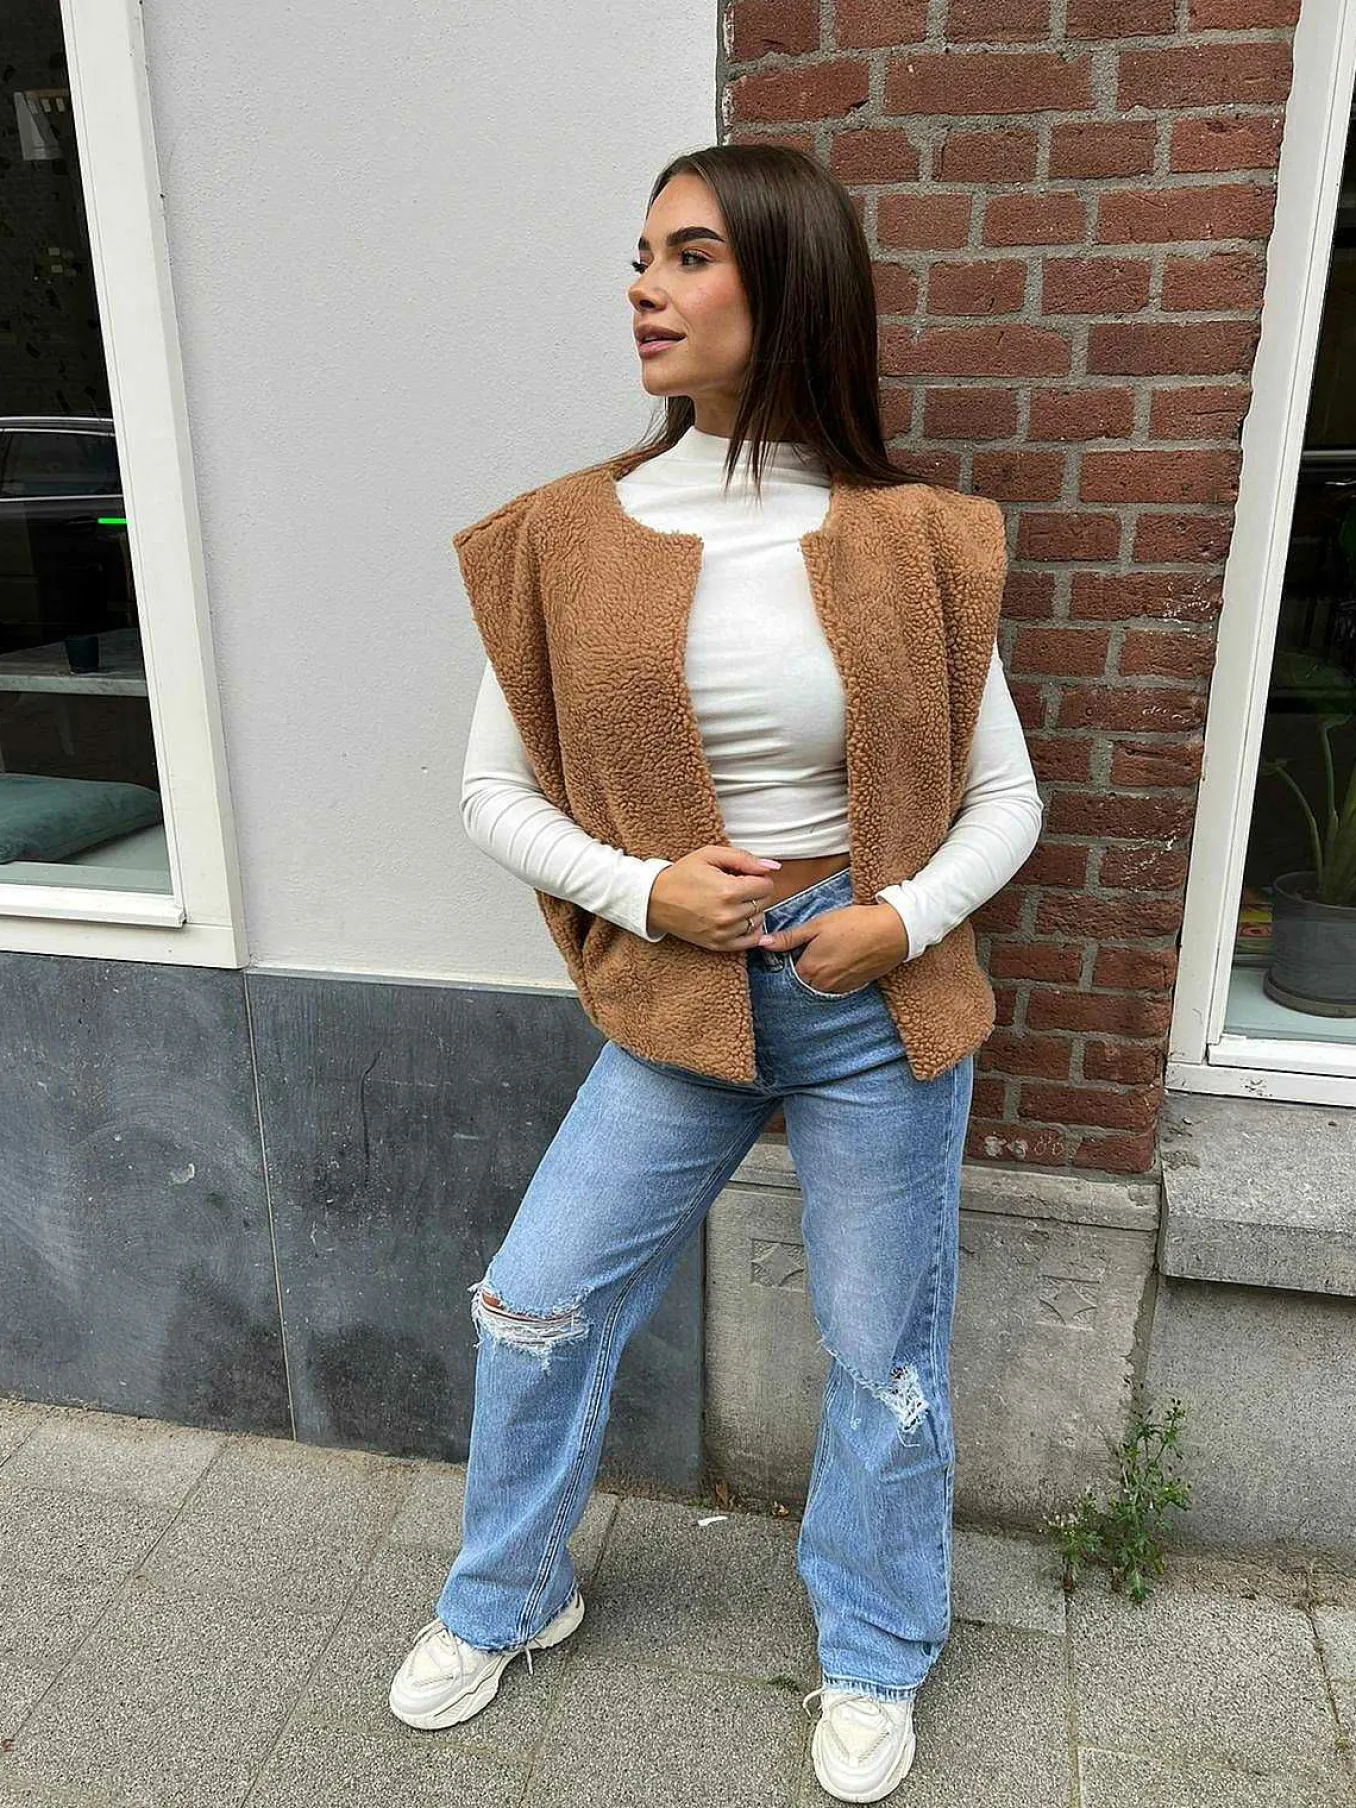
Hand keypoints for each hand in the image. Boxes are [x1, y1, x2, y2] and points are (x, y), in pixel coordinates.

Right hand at [646, 844, 782, 948]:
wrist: (655, 900)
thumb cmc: (683, 874)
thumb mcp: (710, 855)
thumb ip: (744, 859)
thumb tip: (773, 867)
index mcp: (728, 891)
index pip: (766, 885)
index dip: (757, 877)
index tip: (742, 875)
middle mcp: (728, 915)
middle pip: (764, 903)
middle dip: (755, 893)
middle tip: (735, 887)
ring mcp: (723, 932)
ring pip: (759, 920)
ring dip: (751, 910)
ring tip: (731, 902)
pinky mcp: (718, 944)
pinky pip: (751, 941)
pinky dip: (750, 930)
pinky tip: (738, 919)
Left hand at [756, 902, 908, 993]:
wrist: (892, 931)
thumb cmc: (854, 924)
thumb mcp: (817, 925)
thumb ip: (789, 937)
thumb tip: (762, 942)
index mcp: (809, 969)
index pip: (786, 971)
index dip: (790, 957)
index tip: (795, 946)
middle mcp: (822, 985)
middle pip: (802, 980)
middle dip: (804, 965)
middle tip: (816, 946)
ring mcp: (839, 988)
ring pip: (819, 984)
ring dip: (820, 972)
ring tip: (832, 950)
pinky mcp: (854, 987)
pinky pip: (836, 985)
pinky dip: (835, 974)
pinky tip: (844, 957)